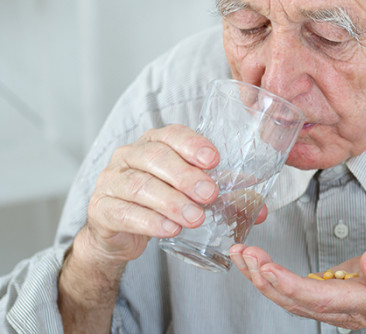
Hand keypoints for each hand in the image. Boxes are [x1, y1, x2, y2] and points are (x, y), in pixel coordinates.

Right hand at [80, 124, 221, 264]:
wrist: (120, 234)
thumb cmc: (159, 204)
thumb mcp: (191, 195)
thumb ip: (224, 198)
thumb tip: (261, 211)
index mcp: (153, 143)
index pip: (171, 134)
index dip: (192, 144)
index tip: (213, 160)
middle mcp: (129, 156)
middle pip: (155, 157)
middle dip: (185, 176)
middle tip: (209, 194)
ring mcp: (111, 181)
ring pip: (139, 185)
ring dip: (171, 202)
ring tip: (195, 218)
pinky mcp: (101, 208)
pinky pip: (124, 212)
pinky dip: (150, 222)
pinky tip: (171, 229)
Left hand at [229, 236, 365, 332]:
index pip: (321, 298)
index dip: (291, 286)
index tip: (266, 267)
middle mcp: (348, 309)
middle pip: (297, 303)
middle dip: (266, 281)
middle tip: (244, 255)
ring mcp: (337, 306)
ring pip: (292, 300)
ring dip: (263, 280)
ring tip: (243, 256)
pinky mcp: (330, 297)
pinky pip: (296, 293)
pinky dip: (273, 279)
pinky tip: (259, 264)